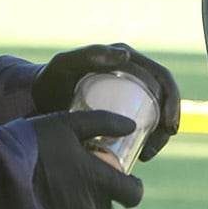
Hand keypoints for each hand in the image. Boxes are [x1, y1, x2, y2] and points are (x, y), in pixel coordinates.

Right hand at [28, 110, 145, 208]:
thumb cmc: (31, 144)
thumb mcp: (67, 124)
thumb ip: (101, 123)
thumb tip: (131, 126)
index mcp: (96, 181)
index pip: (132, 195)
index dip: (134, 189)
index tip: (129, 182)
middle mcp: (84, 206)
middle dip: (102, 203)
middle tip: (88, 185)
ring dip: (74, 205)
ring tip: (54, 184)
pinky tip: (36, 195)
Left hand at [31, 43, 182, 160]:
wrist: (35, 100)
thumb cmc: (51, 80)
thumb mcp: (67, 64)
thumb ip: (90, 54)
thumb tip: (126, 56)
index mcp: (129, 59)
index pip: (162, 79)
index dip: (172, 102)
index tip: (167, 127)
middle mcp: (133, 74)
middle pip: (163, 98)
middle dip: (169, 122)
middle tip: (157, 144)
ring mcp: (128, 92)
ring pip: (156, 113)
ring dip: (160, 134)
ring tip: (147, 154)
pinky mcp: (121, 110)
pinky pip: (144, 123)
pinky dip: (149, 139)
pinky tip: (143, 155)